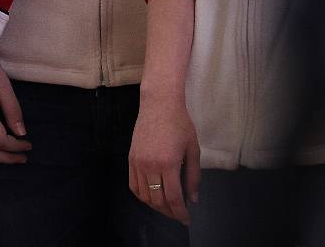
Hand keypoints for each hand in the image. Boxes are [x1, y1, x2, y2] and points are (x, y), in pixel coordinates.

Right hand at [128, 93, 199, 224]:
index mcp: (168, 164)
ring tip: (167, 207)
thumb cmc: (180, 124)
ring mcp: (138, 162)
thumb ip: (193, 176)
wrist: (159, 104)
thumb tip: (193, 199)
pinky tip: (151, 196)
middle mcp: (150, 166)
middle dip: (169, 212)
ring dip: (156, 206)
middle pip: (157, 200)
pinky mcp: (131, 158)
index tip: (187, 220)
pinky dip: (142, 195)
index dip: (180, 213)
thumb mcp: (193, 150)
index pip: (173, 198)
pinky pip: (133, 185)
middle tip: (179, 214)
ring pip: (144, 195)